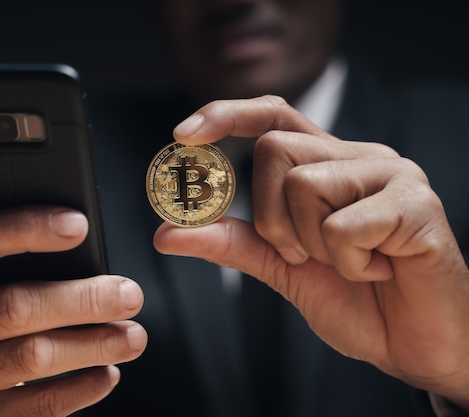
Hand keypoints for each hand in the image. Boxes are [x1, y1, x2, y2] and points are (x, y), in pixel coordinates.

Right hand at [0, 206, 146, 416]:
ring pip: (31, 358)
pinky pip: (37, 407)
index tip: (79, 225)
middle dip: (82, 300)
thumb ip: (1, 257)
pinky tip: (106, 372)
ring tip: (132, 336)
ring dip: (93, 345)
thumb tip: (77, 241)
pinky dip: (81, 388)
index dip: (26, 229)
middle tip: (129, 294)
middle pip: (13, 307)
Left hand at [153, 96, 468, 408]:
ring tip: (348, 264)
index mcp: (326, 166)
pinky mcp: (417, 202)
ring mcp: (391, 174)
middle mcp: (357, 157)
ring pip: (304, 183)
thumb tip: (165, 233)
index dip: (226, 115)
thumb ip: (232, 243)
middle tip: (301, 254)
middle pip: (274, 148)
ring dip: (312, 244)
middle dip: (271, 216)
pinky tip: (377, 271)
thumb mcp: (281, 269)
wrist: (416, 344)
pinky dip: (349, 263)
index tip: (183, 133)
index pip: (272, 116)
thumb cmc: (357, 300)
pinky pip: (344, 224)